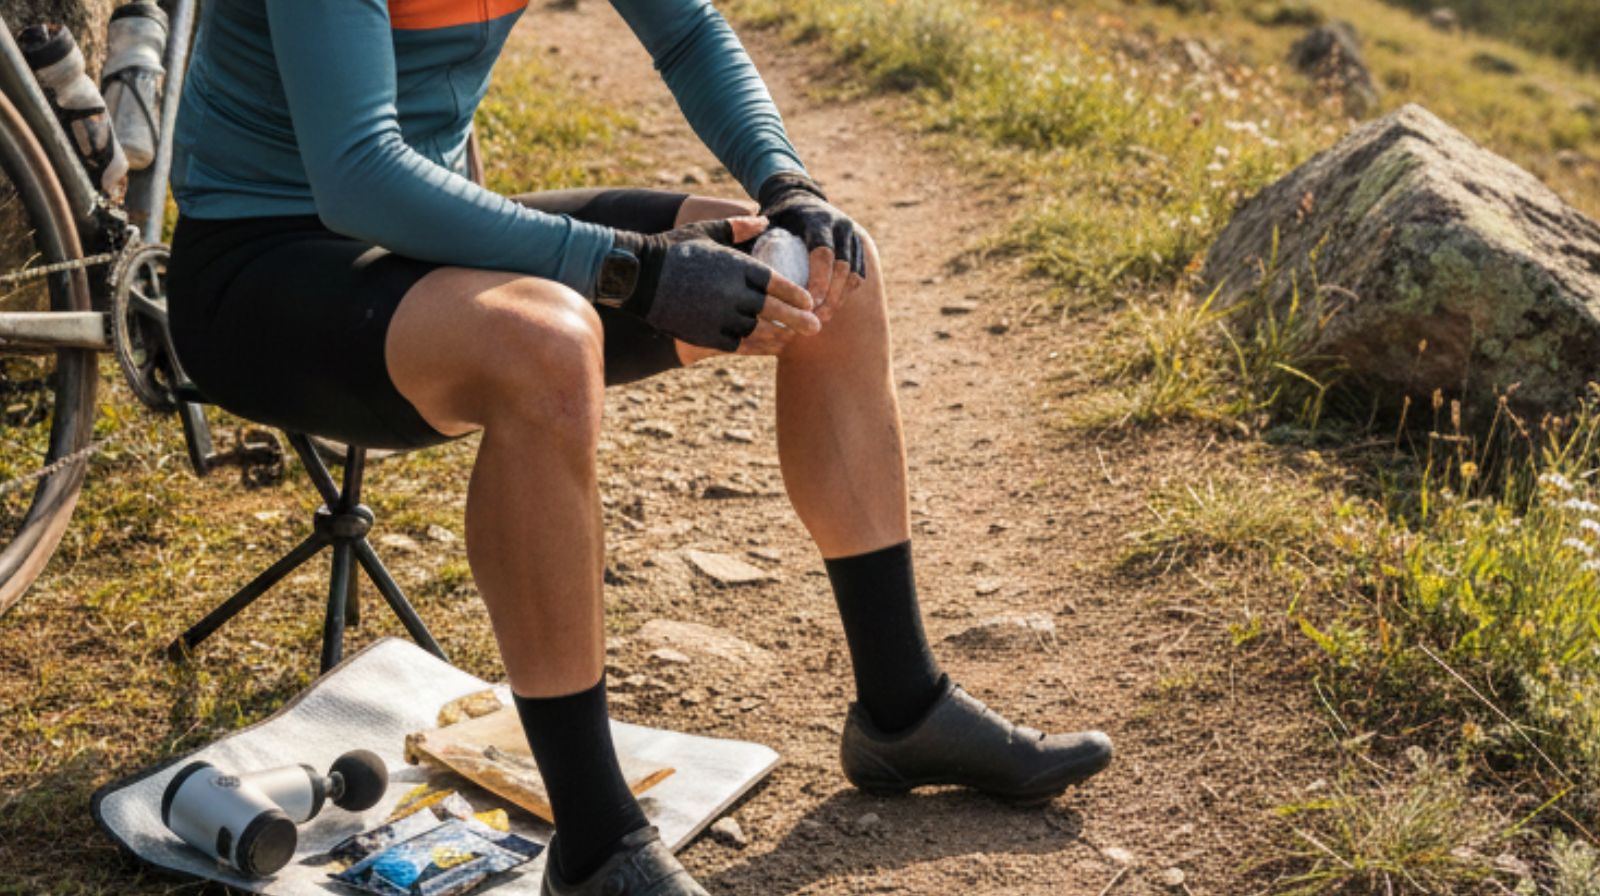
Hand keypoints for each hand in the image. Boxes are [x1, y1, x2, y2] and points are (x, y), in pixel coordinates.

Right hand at [613, 217, 819, 351]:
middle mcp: (733, 293)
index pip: (778, 283)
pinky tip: (767, 348)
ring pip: (760, 332)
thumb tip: (764, 220)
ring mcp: (720, 317)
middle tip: (816, 327)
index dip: (797, 294)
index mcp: (737, 266)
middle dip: (799, 320)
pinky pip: (739, 345)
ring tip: (792, 339)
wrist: (638, 276)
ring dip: (780, 337)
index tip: (810, 301)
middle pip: (776, 311)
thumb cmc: (673, 249)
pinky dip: (757, 348)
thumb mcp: (707, 230)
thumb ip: (738, 228)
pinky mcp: (706, 335)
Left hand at [758, 172, 864, 321]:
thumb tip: (737, 271)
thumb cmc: (776, 217)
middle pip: (842, 267)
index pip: (823, 253)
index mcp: (817, 219)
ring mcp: (852, 235)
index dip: (818, 281)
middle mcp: (840, 225)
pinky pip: (858, 275)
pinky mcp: (858, 247)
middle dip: (830, 297)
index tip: (807, 305)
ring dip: (839, 299)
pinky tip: (831, 308)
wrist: (800, 197)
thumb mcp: (764, 224)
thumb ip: (752, 242)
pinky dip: (846, 293)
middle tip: (815, 319)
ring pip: (853, 273)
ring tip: (822, 318)